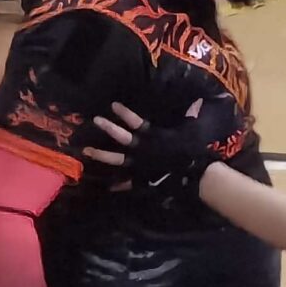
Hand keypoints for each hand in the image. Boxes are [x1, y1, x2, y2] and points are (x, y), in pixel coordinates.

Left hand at [83, 98, 252, 194]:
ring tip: (87, 151)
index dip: (125, 114)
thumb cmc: (192, 151)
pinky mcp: (142, 180)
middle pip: (123, 138)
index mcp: (154, 137)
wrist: (195, 176)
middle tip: (96, 121)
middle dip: (109, 129)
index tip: (113, 105)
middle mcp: (143, 150)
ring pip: (118, 160)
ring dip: (102, 155)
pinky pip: (127, 183)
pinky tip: (107, 185)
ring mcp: (140, 166)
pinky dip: (117, 185)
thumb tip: (198, 100)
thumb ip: (191, 115)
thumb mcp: (192, 131)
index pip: (137, 122)